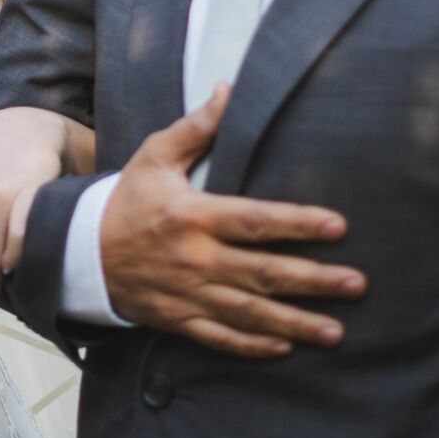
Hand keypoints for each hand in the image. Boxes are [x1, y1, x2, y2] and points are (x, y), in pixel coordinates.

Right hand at [100, 83, 363, 357]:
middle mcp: (195, 258)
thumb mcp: (156, 155)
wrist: (81, 251)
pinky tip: (285, 348)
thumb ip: (197, 126)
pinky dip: (252, 346)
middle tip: (357, 284)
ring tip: (335, 331)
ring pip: (250, 313)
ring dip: (295, 323)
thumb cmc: (128, 198)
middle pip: (263, 272)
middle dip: (313, 280)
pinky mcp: (179, 319)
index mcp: (193, 215)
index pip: (255, 220)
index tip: (337, 226)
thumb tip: (229, 89)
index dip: (298, 223)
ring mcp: (188, 293)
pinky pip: (220, 338)